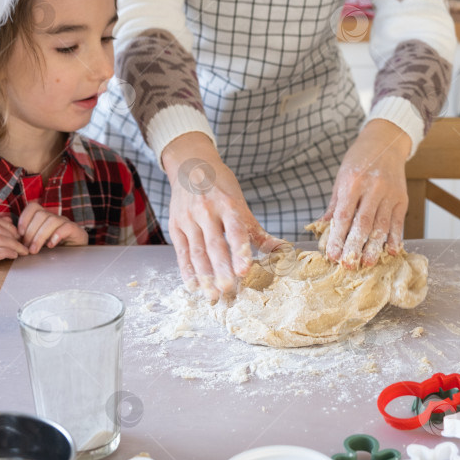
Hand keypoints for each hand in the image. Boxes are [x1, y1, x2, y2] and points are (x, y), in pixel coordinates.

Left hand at [17, 202, 87, 253]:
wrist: (75, 256)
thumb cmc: (52, 250)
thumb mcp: (37, 243)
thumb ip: (26, 238)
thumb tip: (11, 237)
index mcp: (44, 218)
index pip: (33, 207)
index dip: (24, 218)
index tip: (20, 233)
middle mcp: (55, 217)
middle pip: (41, 215)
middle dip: (31, 232)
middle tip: (27, 248)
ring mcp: (66, 223)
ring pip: (51, 220)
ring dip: (40, 237)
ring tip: (35, 250)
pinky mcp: (76, 230)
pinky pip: (66, 227)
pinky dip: (57, 235)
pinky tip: (51, 245)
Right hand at [162, 133, 279, 300]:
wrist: (191, 165)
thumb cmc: (221, 187)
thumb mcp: (241, 204)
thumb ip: (258, 232)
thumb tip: (283, 250)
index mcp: (228, 204)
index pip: (234, 230)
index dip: (239, 251)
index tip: (243, 271)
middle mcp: (206, 211)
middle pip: (214, 244)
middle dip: (220, 269)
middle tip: (227, 289)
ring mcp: (188, 218)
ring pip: (196, 251)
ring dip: (204, 275)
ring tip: (212, 295)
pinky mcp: (175, 225)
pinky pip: (181, 252)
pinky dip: (186, 270)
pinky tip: (194, 285)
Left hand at [318, 120, 411, 268]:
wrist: (385, 142)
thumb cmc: (359, 160)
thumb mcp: (342, 178)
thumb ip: (335, 205)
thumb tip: (322, 228)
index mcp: (353, 182)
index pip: (344, 216)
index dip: (338, 238)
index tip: (333, 255)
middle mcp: (373, 188)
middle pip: (363, 223)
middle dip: (355, 246)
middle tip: (349, 265)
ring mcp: (390, 193)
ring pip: (382, 225)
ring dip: (374, 247)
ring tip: (368, 263)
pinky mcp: (402, 198)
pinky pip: (398, 222)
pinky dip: (395, 238)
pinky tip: (390, 251)